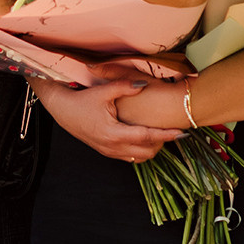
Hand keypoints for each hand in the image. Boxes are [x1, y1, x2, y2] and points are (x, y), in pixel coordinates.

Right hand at [30, 75, 184, 163]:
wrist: (62, 111)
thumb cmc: (81, 101)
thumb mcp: (103, 92)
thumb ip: (124, 87)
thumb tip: (144, 85)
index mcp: (114, 133)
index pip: (147, 137)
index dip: (166, 135)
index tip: (182, 132)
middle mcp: (113, 147)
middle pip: (147, 152)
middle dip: (162, 143)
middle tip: (172, 130)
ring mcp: (109, 152)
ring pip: (139, 158)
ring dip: (152, 148)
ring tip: (160, 134)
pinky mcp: (107, 152)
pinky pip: (130, 158)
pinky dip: (141, 151)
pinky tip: (144, 139)